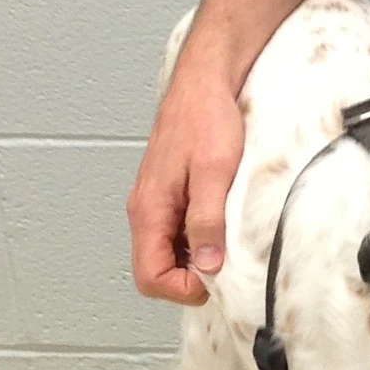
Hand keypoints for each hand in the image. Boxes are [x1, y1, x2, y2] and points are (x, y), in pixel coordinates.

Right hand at [127, 58, 246, 304]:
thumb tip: (207, 266)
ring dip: (193, 258)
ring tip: (224, 243)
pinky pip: (175, 232)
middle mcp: (145, 209)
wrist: (206, 81)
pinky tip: (220, 224)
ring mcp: (156, 202)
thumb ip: (208, 221)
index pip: (149, 276)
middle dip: (187, 278)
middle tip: (223, 266)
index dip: (182, 288)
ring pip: (165, 252)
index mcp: (149, 209)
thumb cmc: (207, 117)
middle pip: (154, 269)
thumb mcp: (215, 173)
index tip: (214, 280)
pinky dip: (196, 239)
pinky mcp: (169, 193)